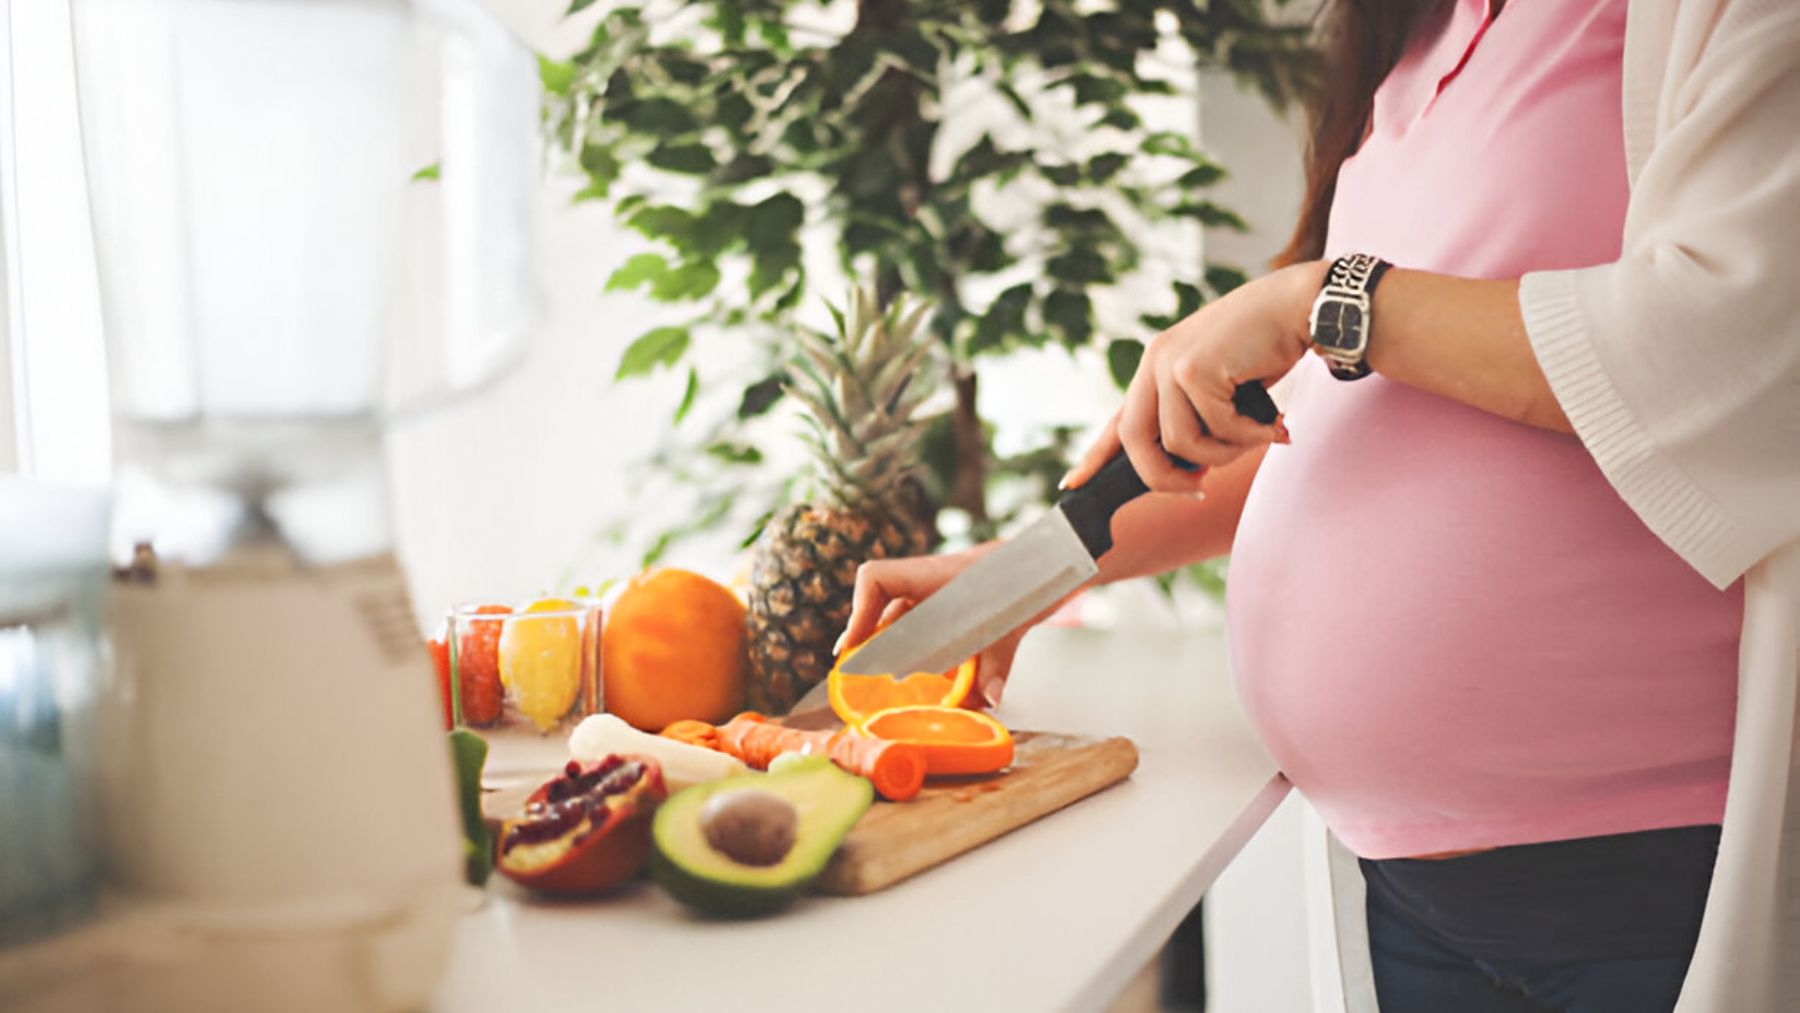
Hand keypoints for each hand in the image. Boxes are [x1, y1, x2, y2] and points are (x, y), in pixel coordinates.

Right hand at [838, 546, 1034, 707]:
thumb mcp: (1014, 619)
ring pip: (902, 620)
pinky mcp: (953, 607)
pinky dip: (923, 652)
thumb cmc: (1028, 574)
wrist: (1051, 556)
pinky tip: (936, 680)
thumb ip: (999, 660)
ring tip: (893, 682)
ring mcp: (938, 594)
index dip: (858, 612)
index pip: (876, 579)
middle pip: (882, 609)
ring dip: (897, 649)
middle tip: (862, 676)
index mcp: (934, 575)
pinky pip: (924, 628)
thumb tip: (988, 699)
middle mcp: (928, 583)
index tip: (852, 648)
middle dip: (872, 643)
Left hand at [1062, 261, 1322, 492]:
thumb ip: (1197, 418)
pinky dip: (1248, 437)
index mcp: (1157, 366)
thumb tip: (1191, 471)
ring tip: (1258, 436)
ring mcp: (1171, 363)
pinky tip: (1272, 424)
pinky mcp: (1195, 369)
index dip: (1096, 456)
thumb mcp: (1222, 386)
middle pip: (1137, 442)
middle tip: (1199, 488)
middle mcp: (1156, 361)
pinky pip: (1215, 430)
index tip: (1073, 483)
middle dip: (1166, 478)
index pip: (1119, 420)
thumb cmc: (1267, 349)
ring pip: (1181, 443)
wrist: (1299, 307)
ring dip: (1224, 454)